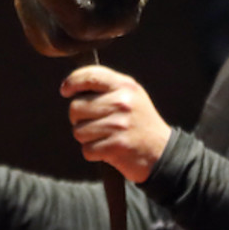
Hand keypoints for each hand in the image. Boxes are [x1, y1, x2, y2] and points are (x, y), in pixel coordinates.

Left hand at [61, 65, 171, 182]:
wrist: (163, 153)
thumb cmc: (140, 123)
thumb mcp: (131, 96)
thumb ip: (107, 87)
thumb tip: (72, 85)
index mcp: (125, 86)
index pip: (89, 76)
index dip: (72, 82)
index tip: (65, 90)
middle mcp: (122, 102)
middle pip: (76, 107)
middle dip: (78, 119)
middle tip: (94, 124)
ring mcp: (119, 124)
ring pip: (78, 131)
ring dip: (87, 138)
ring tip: (104, 137)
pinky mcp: (116, 146)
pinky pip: (87, 149)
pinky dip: (93, 153)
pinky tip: (108, 150)